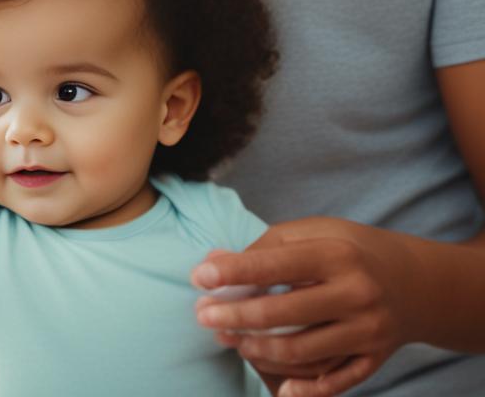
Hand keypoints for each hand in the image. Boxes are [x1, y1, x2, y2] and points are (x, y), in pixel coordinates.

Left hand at [192, 217, 416, 396]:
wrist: (416, 282)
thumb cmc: (348, 251)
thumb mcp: (313, 233)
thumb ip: (263, 248)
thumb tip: (212, 264)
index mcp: (338, 255)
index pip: (275, 265)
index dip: (232, 272)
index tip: (199, 277)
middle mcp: (357, 294)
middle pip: (283, 313)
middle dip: (235, 316)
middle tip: (202, 315)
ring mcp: (368, 330)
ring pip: (302, 351)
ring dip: (257, 349)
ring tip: (229, 339)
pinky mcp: (375, 358)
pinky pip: (338, 380)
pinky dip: (308, 390)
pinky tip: (280, 389)